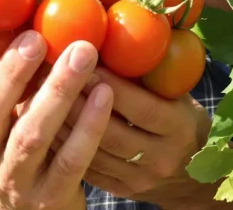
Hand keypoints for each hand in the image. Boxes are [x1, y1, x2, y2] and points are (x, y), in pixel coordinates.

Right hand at [0, 15, 113, 209]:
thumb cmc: (20, 143)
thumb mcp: (3, 113)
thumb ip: (5, 73)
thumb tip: (18, 6)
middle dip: (11, 72)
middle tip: (36, 36)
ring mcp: (14, 180)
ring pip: (31, 136)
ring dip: (57, 92)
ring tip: (83, 52)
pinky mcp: (49, 198)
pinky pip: (70, 160)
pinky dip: (88, 125)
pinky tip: (105, 92)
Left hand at [42, 68, 215, 207]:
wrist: (191, 178)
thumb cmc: (182, 123)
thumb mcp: (179, 98)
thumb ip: (151, 79)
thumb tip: (112, 41)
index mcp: (180, 128)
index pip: (142, 108)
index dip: (112, 86)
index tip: (87, 63)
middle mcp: (161, 158)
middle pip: (112, 133)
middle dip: (79, 103)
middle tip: (53, 75)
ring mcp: (140, 179)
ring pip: (94, 154)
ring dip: (65, 124)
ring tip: (42, 97)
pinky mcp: (121, 191)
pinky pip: (87, 170)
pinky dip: (64, 146)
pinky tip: (48, 124)